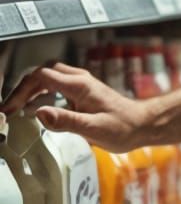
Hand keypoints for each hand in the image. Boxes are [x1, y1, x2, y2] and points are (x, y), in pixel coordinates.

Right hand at [3, 64, 149, 150]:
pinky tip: (40, 108)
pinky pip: (58, 85)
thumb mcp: (94, 129)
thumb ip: (67, 121)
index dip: (21, 91)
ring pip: (49, 77)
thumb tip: (40, 114)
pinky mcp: (85, 92)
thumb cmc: (124, 128)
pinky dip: (43, 93)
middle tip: (11, 108)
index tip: (10, 109)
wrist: (145, 125)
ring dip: (32, 89)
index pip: (40, 77)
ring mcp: (83, 85)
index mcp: (80, 86)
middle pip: (42, 73)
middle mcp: (80, 81)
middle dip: (23, 88)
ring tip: (20, 108)